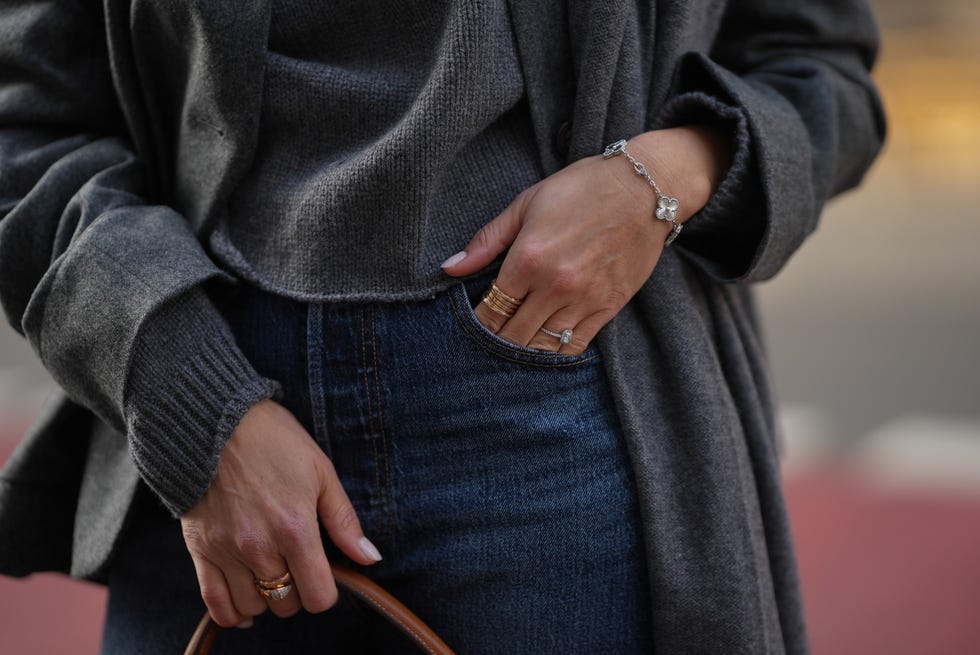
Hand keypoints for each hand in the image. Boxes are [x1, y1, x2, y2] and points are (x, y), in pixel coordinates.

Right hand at [180, 399, 382, 627]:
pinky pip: (215, 604)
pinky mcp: (200, 551)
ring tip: (271, 572)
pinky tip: (245, 603)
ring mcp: (226, 552)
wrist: (216, 421)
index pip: (318, 596)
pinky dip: (231, 613)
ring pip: (253, 608)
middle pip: (287, 604)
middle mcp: (260, 548)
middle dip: (298, 590)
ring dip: (266, 597)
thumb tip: (371, 558)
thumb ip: (344, 522)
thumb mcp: (321, 473)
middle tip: (297, 564)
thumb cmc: (275, 442)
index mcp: (295, 529)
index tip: (324, 572)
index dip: (326, 590)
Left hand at [441, 126, 730, 353]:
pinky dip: (556, 352)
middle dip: (497, 341)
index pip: (491, 310)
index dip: (478, 323)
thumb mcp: (526, 204)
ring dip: (524, 350)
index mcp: (528, 258)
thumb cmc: (582, 189)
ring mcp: (584, 300)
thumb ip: (487, 240)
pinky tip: (545, 348)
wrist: (645, 188)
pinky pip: (575, 346)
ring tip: (513, 348)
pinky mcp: (608, 307)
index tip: (474, 325)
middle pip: (513, 335)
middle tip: (488, 343)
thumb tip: (451, 269)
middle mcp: (554, 286)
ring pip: (542, 346)